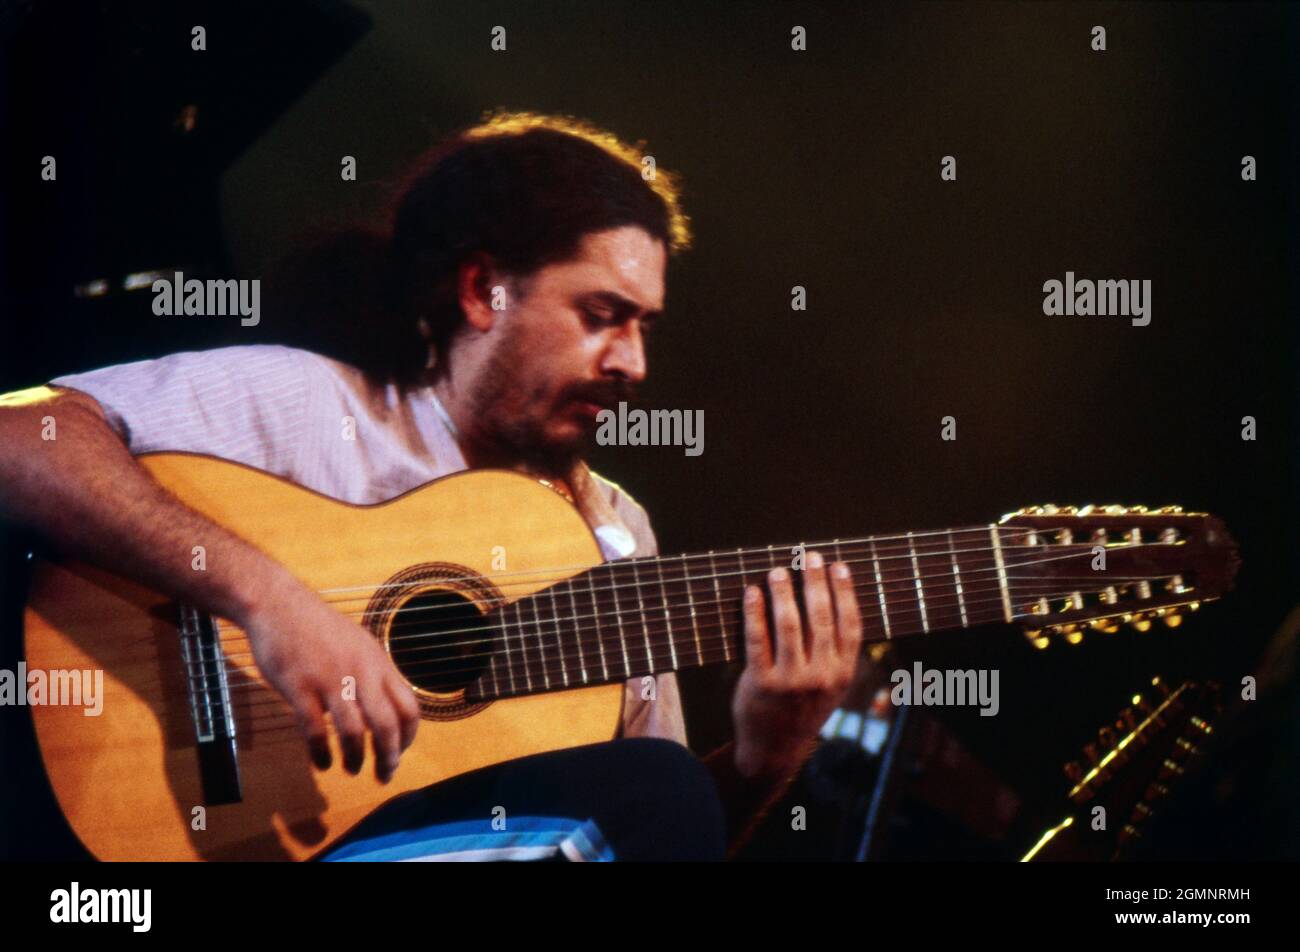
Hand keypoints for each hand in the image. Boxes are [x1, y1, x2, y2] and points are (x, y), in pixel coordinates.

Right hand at [239, 574, 420, 782]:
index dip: (408, 737)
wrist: (279, 603)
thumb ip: (375, 675)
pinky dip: (321, 753)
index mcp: (378, 663)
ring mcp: (330, 679)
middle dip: (389, 757)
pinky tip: (322, 763)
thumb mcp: (359, 644)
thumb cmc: (318, 627)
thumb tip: (387, 711)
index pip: (409, 707)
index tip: (399, 753)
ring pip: (354, 731)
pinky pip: (315, 731)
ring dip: (356, 758)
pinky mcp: (299, 687)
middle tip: (384, 774)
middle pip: (387, 724)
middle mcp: (360, 671)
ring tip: (351, 769)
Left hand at [731, 550, 862, 778]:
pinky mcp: (761, 684)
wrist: (774, 750)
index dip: (845, 592)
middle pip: (822, 619)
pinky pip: (757, 641)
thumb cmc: (801, 710)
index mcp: (842, 675)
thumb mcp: (830, 689)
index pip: (850, 626)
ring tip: (778, 571)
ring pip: (789, 626)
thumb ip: (836, 655)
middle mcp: (821, 677)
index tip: (839, 566)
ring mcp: (791, 681)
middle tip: (810, 557)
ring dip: (784, 593)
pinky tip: (752, 593)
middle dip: (816, 583)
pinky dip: (754, 613)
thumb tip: (836, 602)